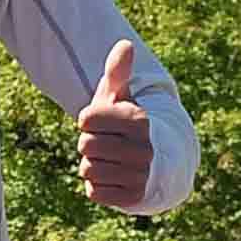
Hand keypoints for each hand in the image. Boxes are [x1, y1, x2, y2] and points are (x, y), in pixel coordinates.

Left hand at [75, 40, 152, 209]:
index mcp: (138, 119)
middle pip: (85, 145)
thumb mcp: (122, 99)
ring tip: (109, 162)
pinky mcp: (134, 196)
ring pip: (88, 169)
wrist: (156, 165)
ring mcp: (140, 173)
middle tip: (106, 145)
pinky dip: (97, 187)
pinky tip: (112, 179)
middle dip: (89, 145)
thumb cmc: (128, 127)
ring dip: (92, 167)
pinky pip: (94, 191)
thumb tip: (125, 44)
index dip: (88, 121)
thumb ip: (118, 72)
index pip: (86, 119)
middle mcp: (143, 146)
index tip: (103, 124)